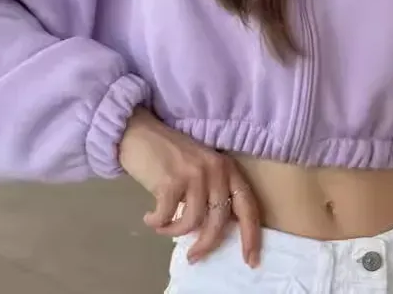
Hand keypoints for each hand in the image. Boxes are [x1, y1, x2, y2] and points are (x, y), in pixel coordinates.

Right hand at [119, 109, 260, 266]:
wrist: (141, 132)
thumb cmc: (171, 154)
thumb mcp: (201, 169)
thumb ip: (212, 193)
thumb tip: (215, 232)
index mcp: (227, 168)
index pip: (247, 205)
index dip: (251, 235)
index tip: (251, 260)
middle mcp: (215, 169)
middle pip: (219, 221)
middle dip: (206, 245)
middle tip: (193, 256)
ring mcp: (194, 174)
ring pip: (192, 222)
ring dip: (175, 231)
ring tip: (163, 226)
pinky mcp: (171, 180)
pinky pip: (168, 217)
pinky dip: (158, 223)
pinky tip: (150, 217)